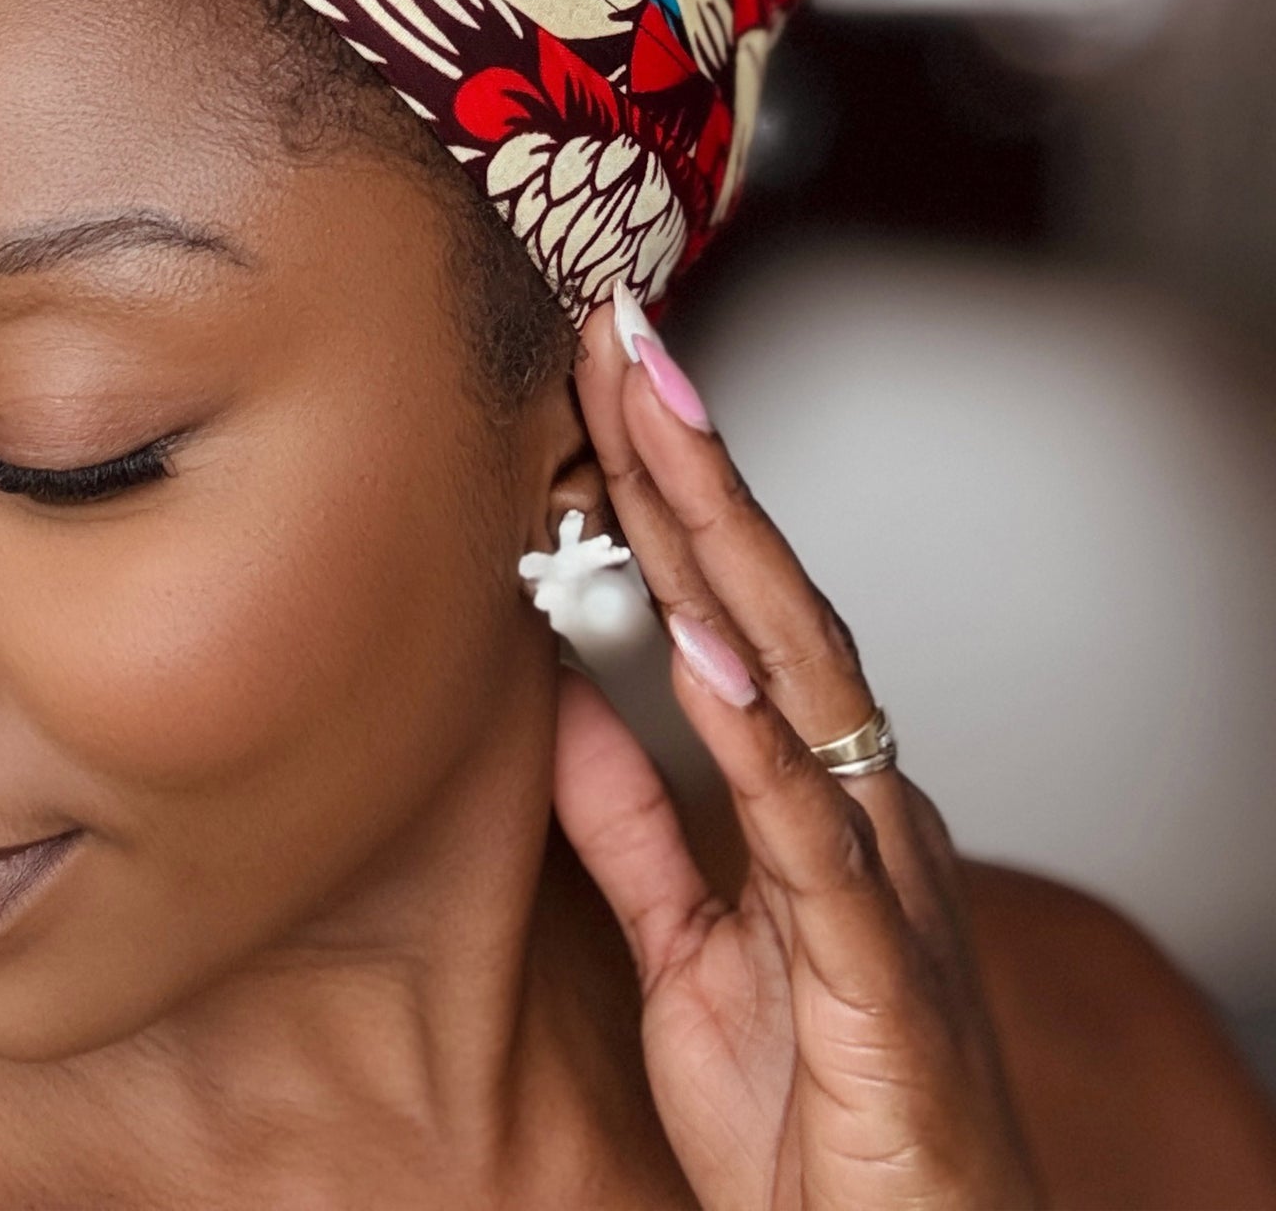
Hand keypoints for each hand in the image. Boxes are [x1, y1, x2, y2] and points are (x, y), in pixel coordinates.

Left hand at [552, 302, 1039, 1210]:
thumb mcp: (694, 953)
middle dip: (688, 456)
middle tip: (620, 329)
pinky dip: (754, 731)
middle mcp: (859, 805)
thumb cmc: (821, 1119)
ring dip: (720, 540)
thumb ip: (639, 827)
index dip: (664, 488)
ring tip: (653, 418)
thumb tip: (568, 703)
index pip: (730, 605)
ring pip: (795, 673)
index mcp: (816, 793)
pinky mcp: (879, 977)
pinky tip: (699, 640)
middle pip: (763, 595)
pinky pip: (810, 835)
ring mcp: (878, 879)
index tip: (599, 377)